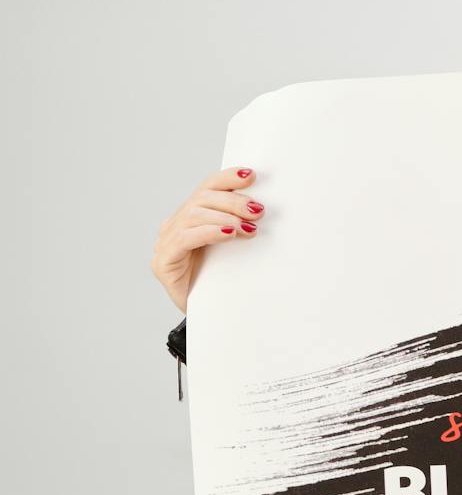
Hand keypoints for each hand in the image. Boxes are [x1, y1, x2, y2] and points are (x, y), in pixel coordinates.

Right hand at [151, 166, 266, 312]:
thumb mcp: (235, 252)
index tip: (251, 174)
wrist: (207, 320)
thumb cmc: (221, 284)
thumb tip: (266, 212)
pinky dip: (209, 232)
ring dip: (225, 216)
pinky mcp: (163, 262)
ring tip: (249, 226)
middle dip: (232, 201)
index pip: (206, 189)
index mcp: (191, 219)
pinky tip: (229, 233)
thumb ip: (240, 229)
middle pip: (201, 199)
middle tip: (258, 210)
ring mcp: (166, 243)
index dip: (227, 179)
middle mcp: (175, 226)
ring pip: (193, 215)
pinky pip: (185, 238)